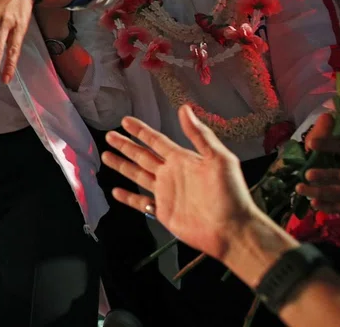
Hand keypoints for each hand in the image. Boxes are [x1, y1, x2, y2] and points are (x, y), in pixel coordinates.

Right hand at [102, 106, 258, 260]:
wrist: (232, 230)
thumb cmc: (230, 194)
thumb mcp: (219, 159)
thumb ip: (200, 135)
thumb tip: (184, 109)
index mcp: (182, 159)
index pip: (156, 141)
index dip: (141, 131)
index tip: (125, 121)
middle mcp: (171, 174)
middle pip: (142, 155)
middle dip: (126, 145)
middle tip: (109, 135)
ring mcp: (166, 193)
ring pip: (138, 175)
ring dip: (122, 165)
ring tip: (106, 156)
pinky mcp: (163, 212)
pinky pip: (141, 202)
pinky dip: (128, 197)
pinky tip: (116, 192)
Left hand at [298, 112, 339, 212]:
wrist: (329, 165)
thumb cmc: (328, 149)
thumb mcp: (326, 137)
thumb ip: (325, 130)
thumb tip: (326, 118)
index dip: (330, 144)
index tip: (310, 143)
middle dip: (328, 176)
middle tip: (307, 174)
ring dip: (322, 192)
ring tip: (300, 188)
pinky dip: (328, 207)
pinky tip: (313, 204)